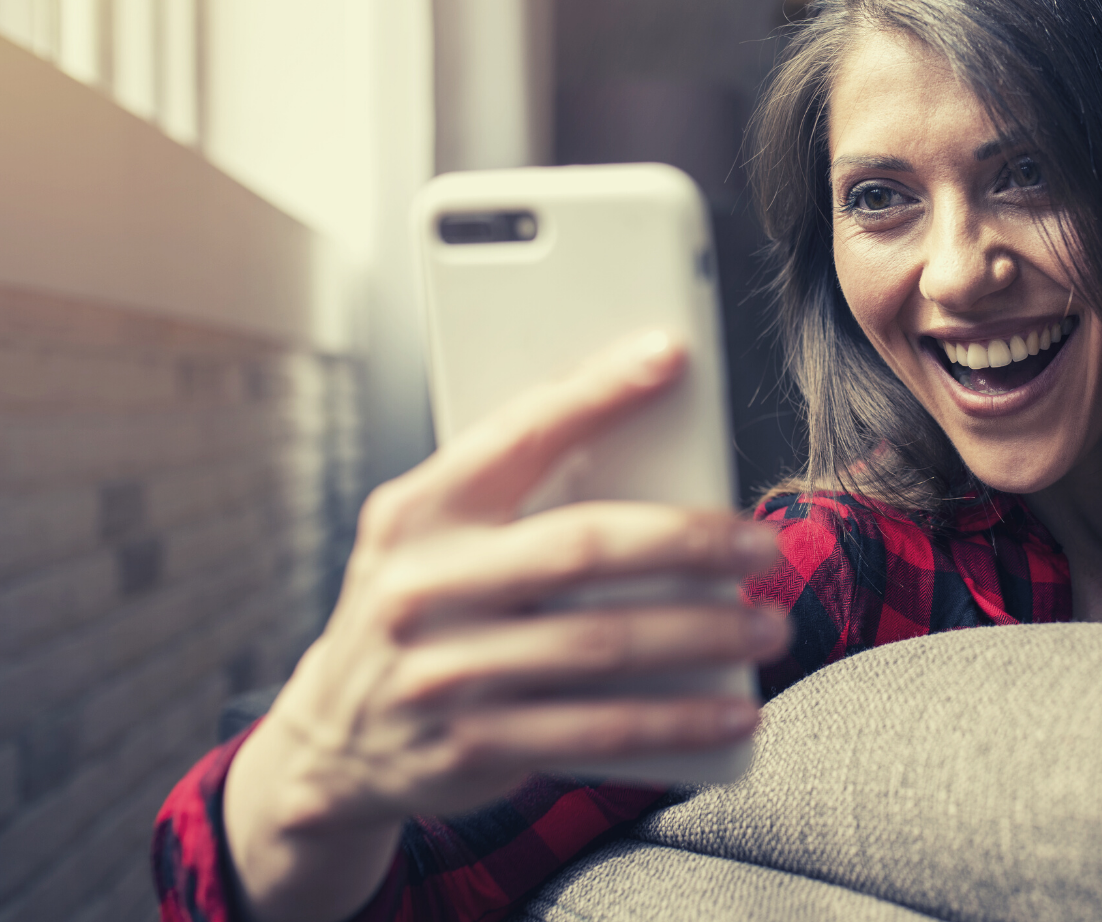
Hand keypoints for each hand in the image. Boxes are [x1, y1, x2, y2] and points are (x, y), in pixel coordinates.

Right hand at [223, 331, 790, 921]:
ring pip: (602, 644)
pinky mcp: (469, 746)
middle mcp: (422, 586)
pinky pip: (597, 730)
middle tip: (762, 542)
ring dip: (704, 633)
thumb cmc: (424, 610)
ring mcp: (442, 672)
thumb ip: (522, 500)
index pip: (518, 434)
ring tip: (769, 624)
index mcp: (418, 511)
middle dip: (690, 541)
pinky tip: (734, 708)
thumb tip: (660, 460)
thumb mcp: (439, 540)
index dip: (596, 391)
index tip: (670, 355)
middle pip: (582, 547)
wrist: (332, 742)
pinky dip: (678, 719)